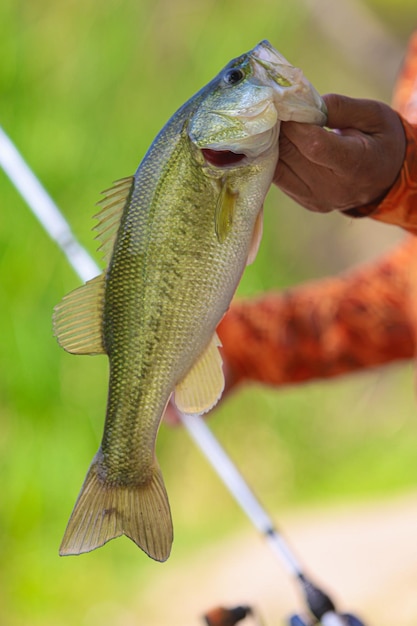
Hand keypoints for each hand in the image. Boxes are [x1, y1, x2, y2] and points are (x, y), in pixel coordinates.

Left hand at [274, 93, 405, 212]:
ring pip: (279, 167)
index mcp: (357, 165)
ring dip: (272, 143)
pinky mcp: (305, 201)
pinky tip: (279, 140)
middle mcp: (334, 189)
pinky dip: (275, 156)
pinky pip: (279, 176)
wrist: (386, 178)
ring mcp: (317, 199)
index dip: (295, 125)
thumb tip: (304, 104)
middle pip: (292, 156)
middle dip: (279, 130)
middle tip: (274, 108)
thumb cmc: (381, 140)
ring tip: (277, 123)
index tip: (285, 105)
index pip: (315, 146)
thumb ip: (341, 108)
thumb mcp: (374, 115)